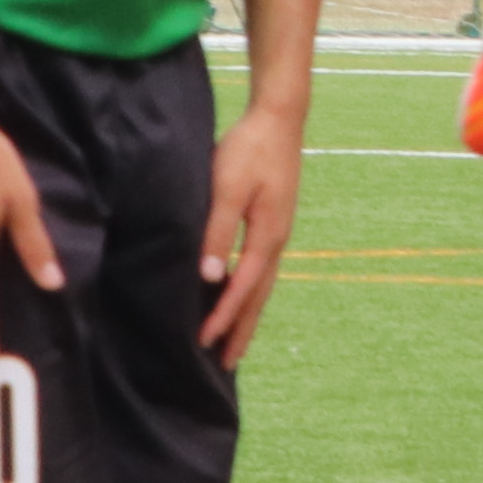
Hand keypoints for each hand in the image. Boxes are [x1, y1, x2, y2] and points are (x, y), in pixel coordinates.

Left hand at [196, 102, 306, 368]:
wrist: (279, 119)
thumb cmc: (248, 150)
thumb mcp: (227, 189)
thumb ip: (218, 232)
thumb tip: (210, 277)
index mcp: (267, 236)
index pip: (242, 288)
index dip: (223, 317)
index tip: (203, 343)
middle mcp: (277, 240)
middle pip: (260, 296)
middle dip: (242, 329)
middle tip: (227, 363)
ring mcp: (278, 232)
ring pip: (262, 285)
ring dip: (247, 314)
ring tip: (235, 341)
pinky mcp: (273, 223)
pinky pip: (261, 269)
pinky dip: (250, 291)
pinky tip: (239, 294)